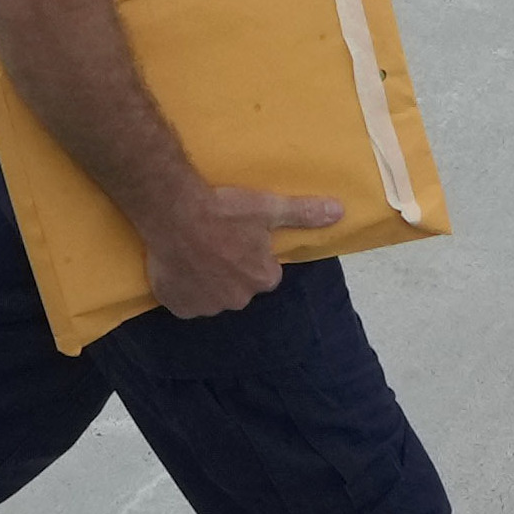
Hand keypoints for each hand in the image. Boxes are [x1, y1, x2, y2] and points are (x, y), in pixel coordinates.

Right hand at [139, 181, 346, 318]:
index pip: (265, 274)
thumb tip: (340, 212)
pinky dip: (180, 290)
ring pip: (210, 295)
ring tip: (192, 251)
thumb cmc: (223, 209)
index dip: (253, 257)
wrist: (173, 211)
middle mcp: (238, 298)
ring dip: (205, 280)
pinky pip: (184, 302)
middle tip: (213, 242)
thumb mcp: (267, 207)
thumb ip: (303, 213)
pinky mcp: (179, 306)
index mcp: (262, 278)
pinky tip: (175, 267)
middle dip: (229, 271)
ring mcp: (207, 305)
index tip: (239, 239)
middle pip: (238, 286)